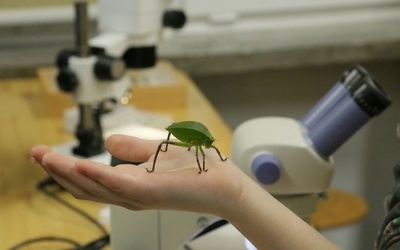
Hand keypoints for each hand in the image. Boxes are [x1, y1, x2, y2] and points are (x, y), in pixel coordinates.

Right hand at [30, 135, 243, 216]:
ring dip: (68, 172)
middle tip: (36, 153)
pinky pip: (118, 184)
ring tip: (47, 157)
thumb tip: (108, 143)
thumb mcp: (155, 153)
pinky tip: (78, 164)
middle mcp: (129, 194)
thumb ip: (131, 149)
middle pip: (84, 186)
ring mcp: (138, 195)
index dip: (63, 167)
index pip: (88, 179)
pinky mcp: (151, 191)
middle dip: (57, 170)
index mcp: (128, 184)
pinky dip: (96, 175)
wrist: (222, 183)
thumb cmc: (193, 170)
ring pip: (95, 187)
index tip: (43, 152)